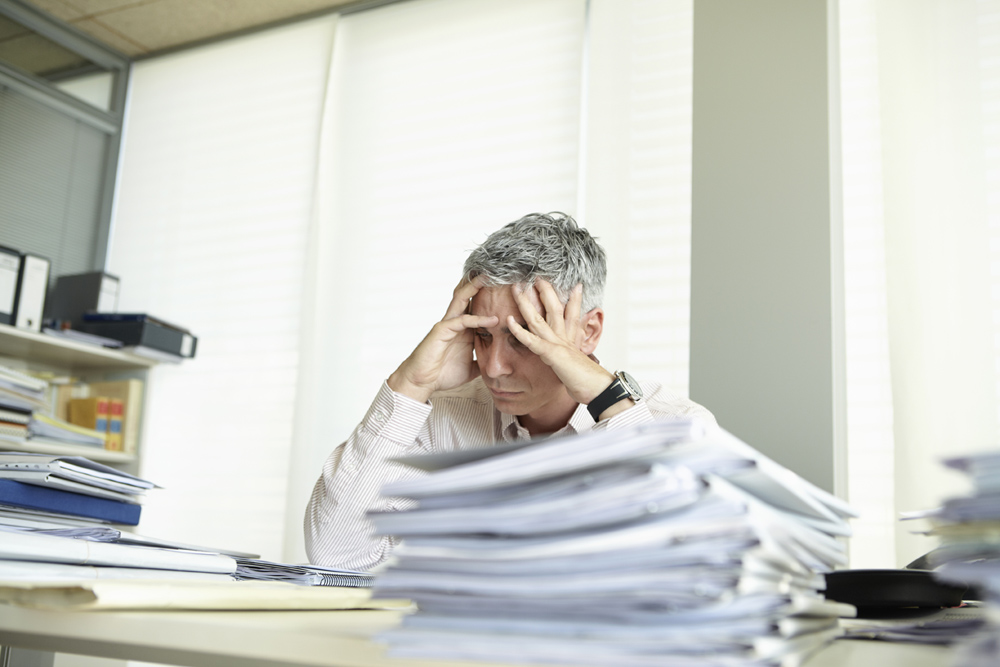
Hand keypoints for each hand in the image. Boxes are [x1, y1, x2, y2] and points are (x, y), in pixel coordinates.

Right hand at [387, 276, 498, 403]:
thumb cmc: (442, 374)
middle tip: (494, 269)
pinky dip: (479, 319)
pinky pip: (462, 321)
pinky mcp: (442, 331)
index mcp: (462, 328)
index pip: (475, 305)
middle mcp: (454, 322)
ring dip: (474, 287)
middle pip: (466, 295)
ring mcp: (447, 324)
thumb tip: (498, 365)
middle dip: (479, 281)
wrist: (421, 382)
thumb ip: (483, 362)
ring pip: (461, 299)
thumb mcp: (471, 368)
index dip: (486, 295)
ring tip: (488, 277)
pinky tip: (493, 319)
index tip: (501, 285)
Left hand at [506, 280, 622, 410]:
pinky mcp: (551, 354)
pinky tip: (509, 320)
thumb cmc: (588, 382)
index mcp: (572, 339)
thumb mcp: (581, 366)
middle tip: (537, 277)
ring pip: (539, 318)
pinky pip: (532, 341)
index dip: (574, 299)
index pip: (572, 314)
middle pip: (555, 308)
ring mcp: (558, 344)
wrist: (598, 390)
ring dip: (526, 303)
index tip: (575, 285)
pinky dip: (519, 331)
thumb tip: (580, 361)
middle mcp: (565, 338)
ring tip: (517, 288)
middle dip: (546, 291)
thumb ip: (576, 360)